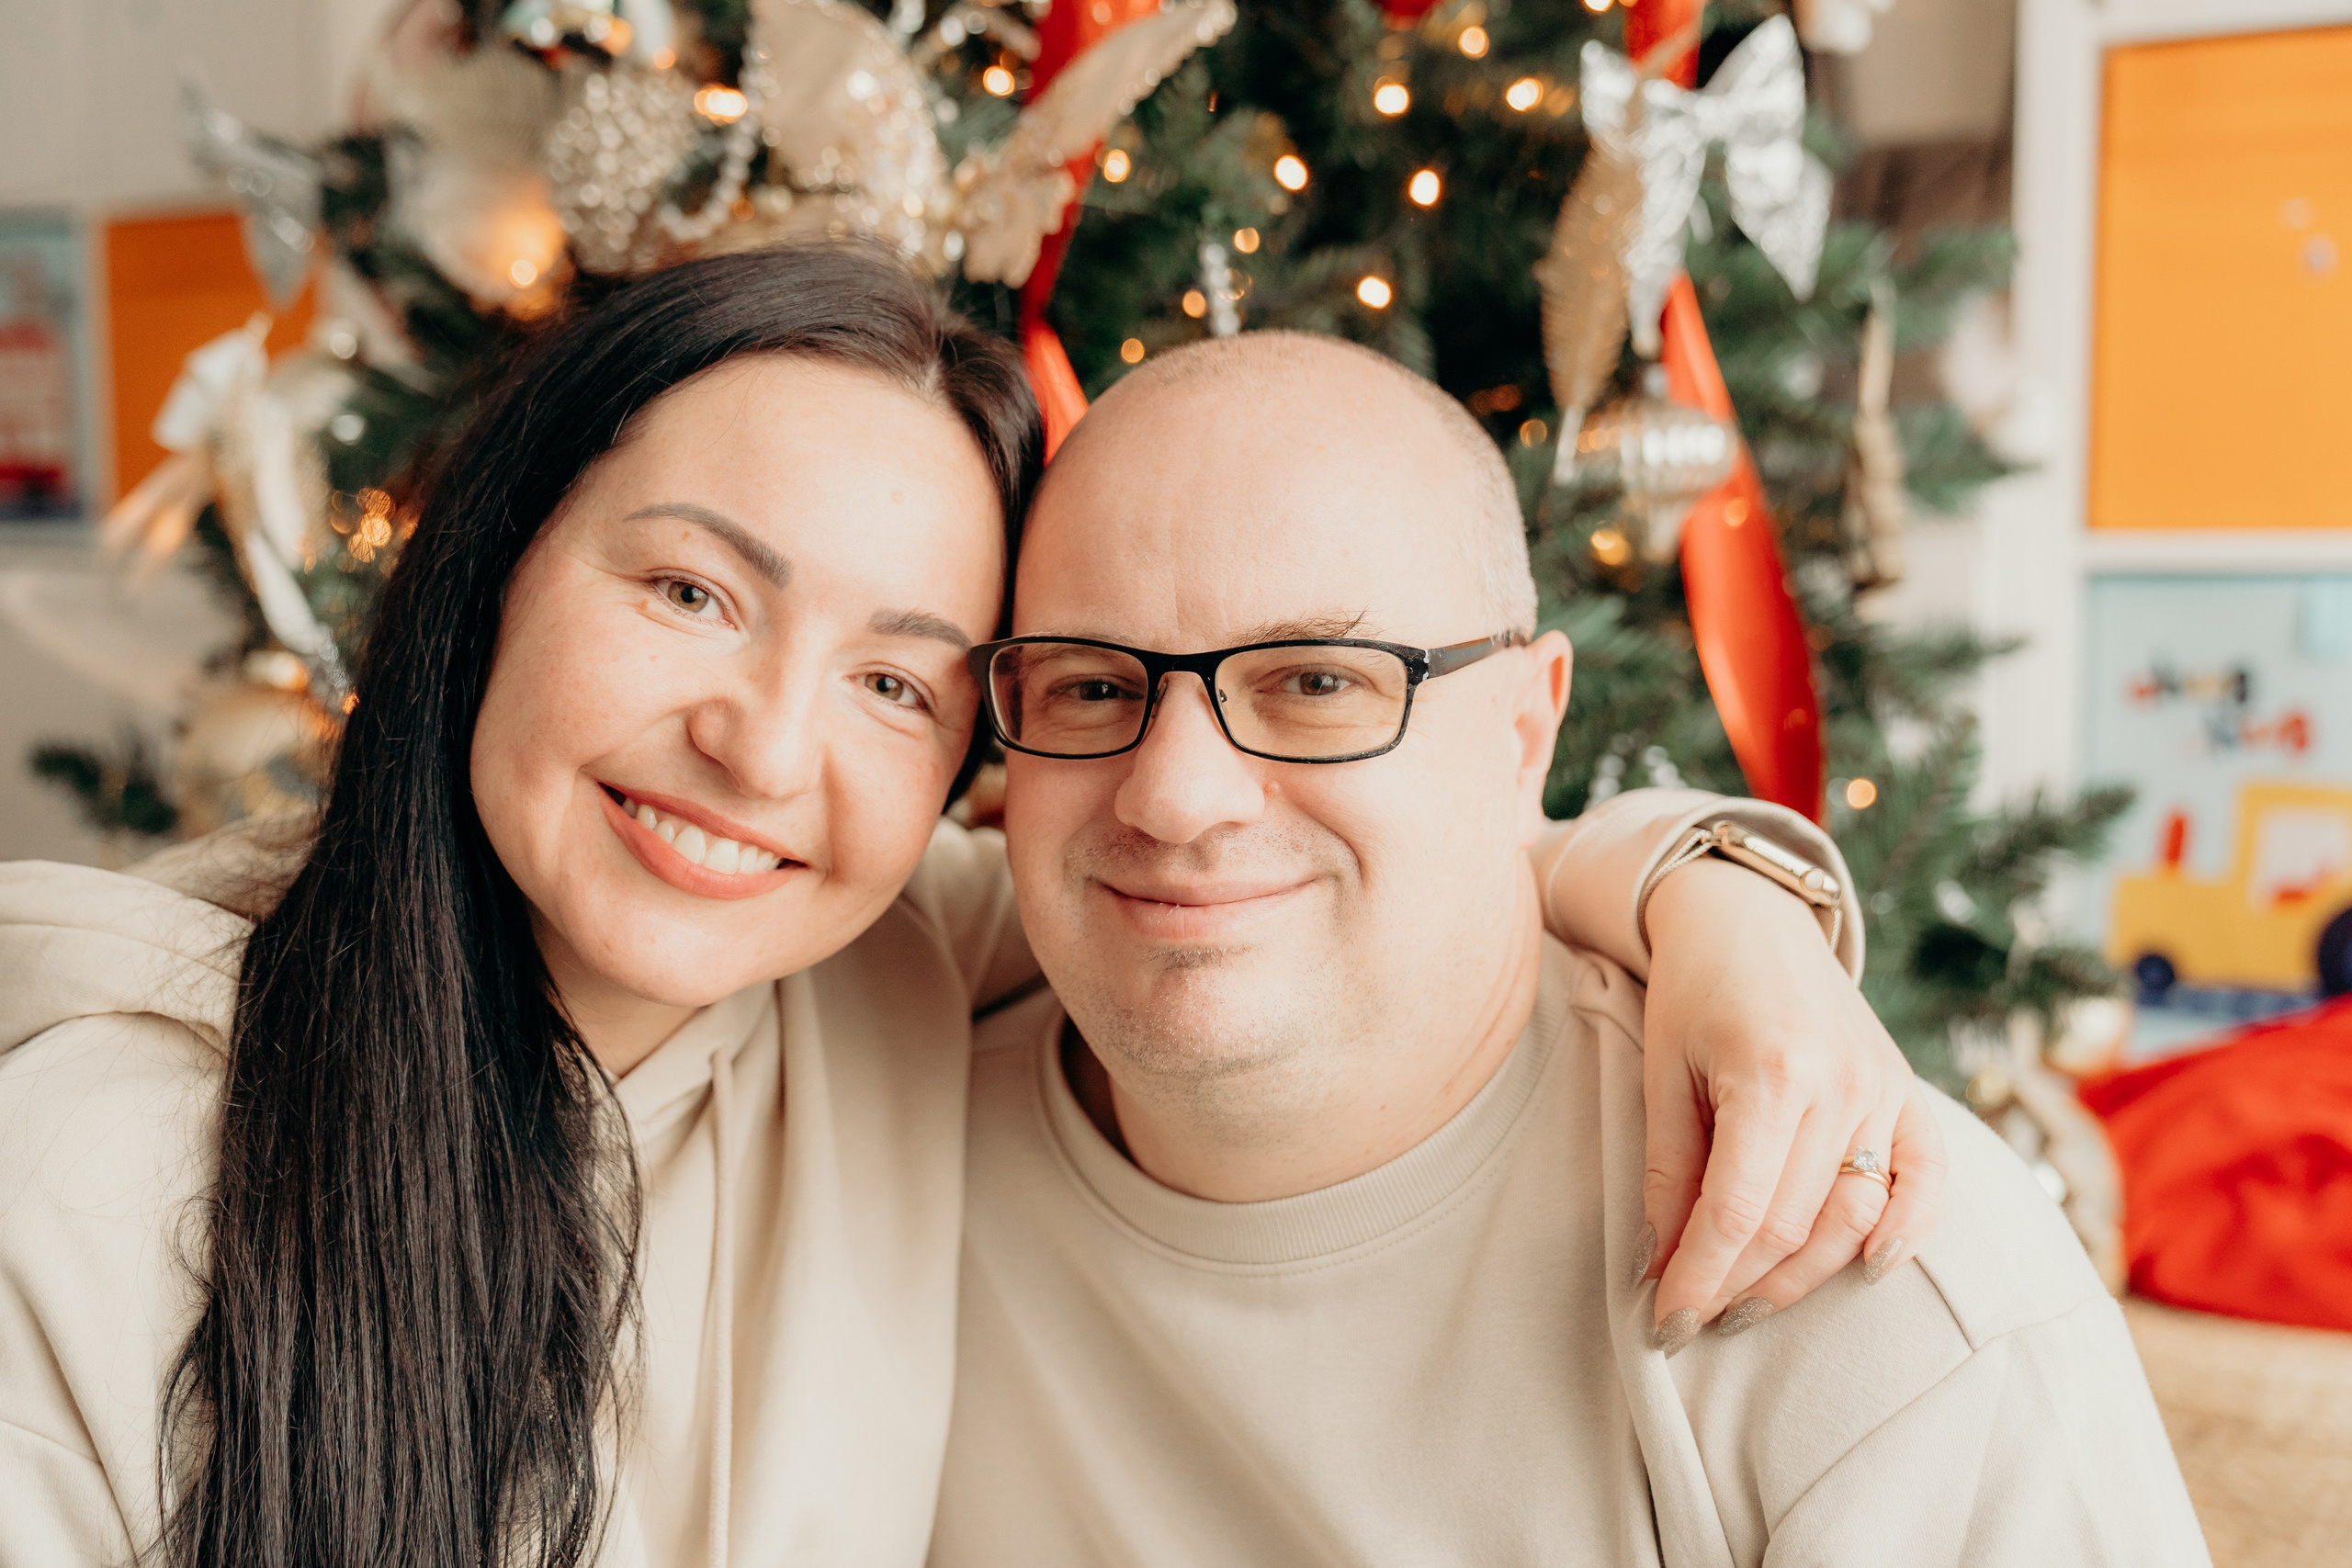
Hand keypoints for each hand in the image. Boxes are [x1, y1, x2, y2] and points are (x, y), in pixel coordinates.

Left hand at [1635, 858, 1945, 1343]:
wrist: (1749, 918)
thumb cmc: (1692, 994)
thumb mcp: (1663, 1074)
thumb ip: (1668, 1173)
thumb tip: (1658, 1267)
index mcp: (1768, 1075)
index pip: (1736, 1213)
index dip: (1700, 1279)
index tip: (1667, 1324)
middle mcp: (1838, 1086)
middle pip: (1791, 1226)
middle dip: (1738, 1287)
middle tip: (1697, 1321)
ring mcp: (1883, 1089)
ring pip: (1851, 1218)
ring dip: (1801, 1277)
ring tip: (1748, 1304)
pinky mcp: (1908, 1090)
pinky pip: (1925, 1179)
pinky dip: (1906, 1231)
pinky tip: (1871, 1269)